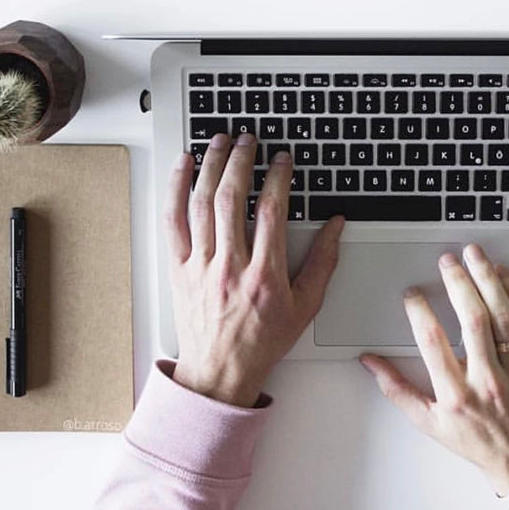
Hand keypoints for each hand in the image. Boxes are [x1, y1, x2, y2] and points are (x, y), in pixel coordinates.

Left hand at [164, 132, 344, 407]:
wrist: (221, 370)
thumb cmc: (262, 341)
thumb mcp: (305, 307)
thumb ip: (324, 263)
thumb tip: (336, 226)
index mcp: (264, 276)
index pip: (271, 211)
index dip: (277, 177)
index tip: (282, 159)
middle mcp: (229, 267)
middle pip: (231, 198)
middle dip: (240, 160)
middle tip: (248, 139)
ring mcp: (200, 266)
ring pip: (201, 204)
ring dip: (210, 166)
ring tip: (220, 142)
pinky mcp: (178, 269)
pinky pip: (172, 221)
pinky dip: (175, 189)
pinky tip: (182, 167)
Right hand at [359, 244, 508, 494]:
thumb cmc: (476, 441)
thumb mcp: (428, 423)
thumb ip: (397, 389)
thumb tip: (370, 362)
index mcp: (456, 394)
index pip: (433, 341)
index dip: (419, 311)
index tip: (412, 295)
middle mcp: (487, 379)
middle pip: (473, 320)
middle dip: (457, 283)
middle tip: (446, 261)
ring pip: (503, 316)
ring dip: (488, 280)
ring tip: (474, 256)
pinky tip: (503, 276)